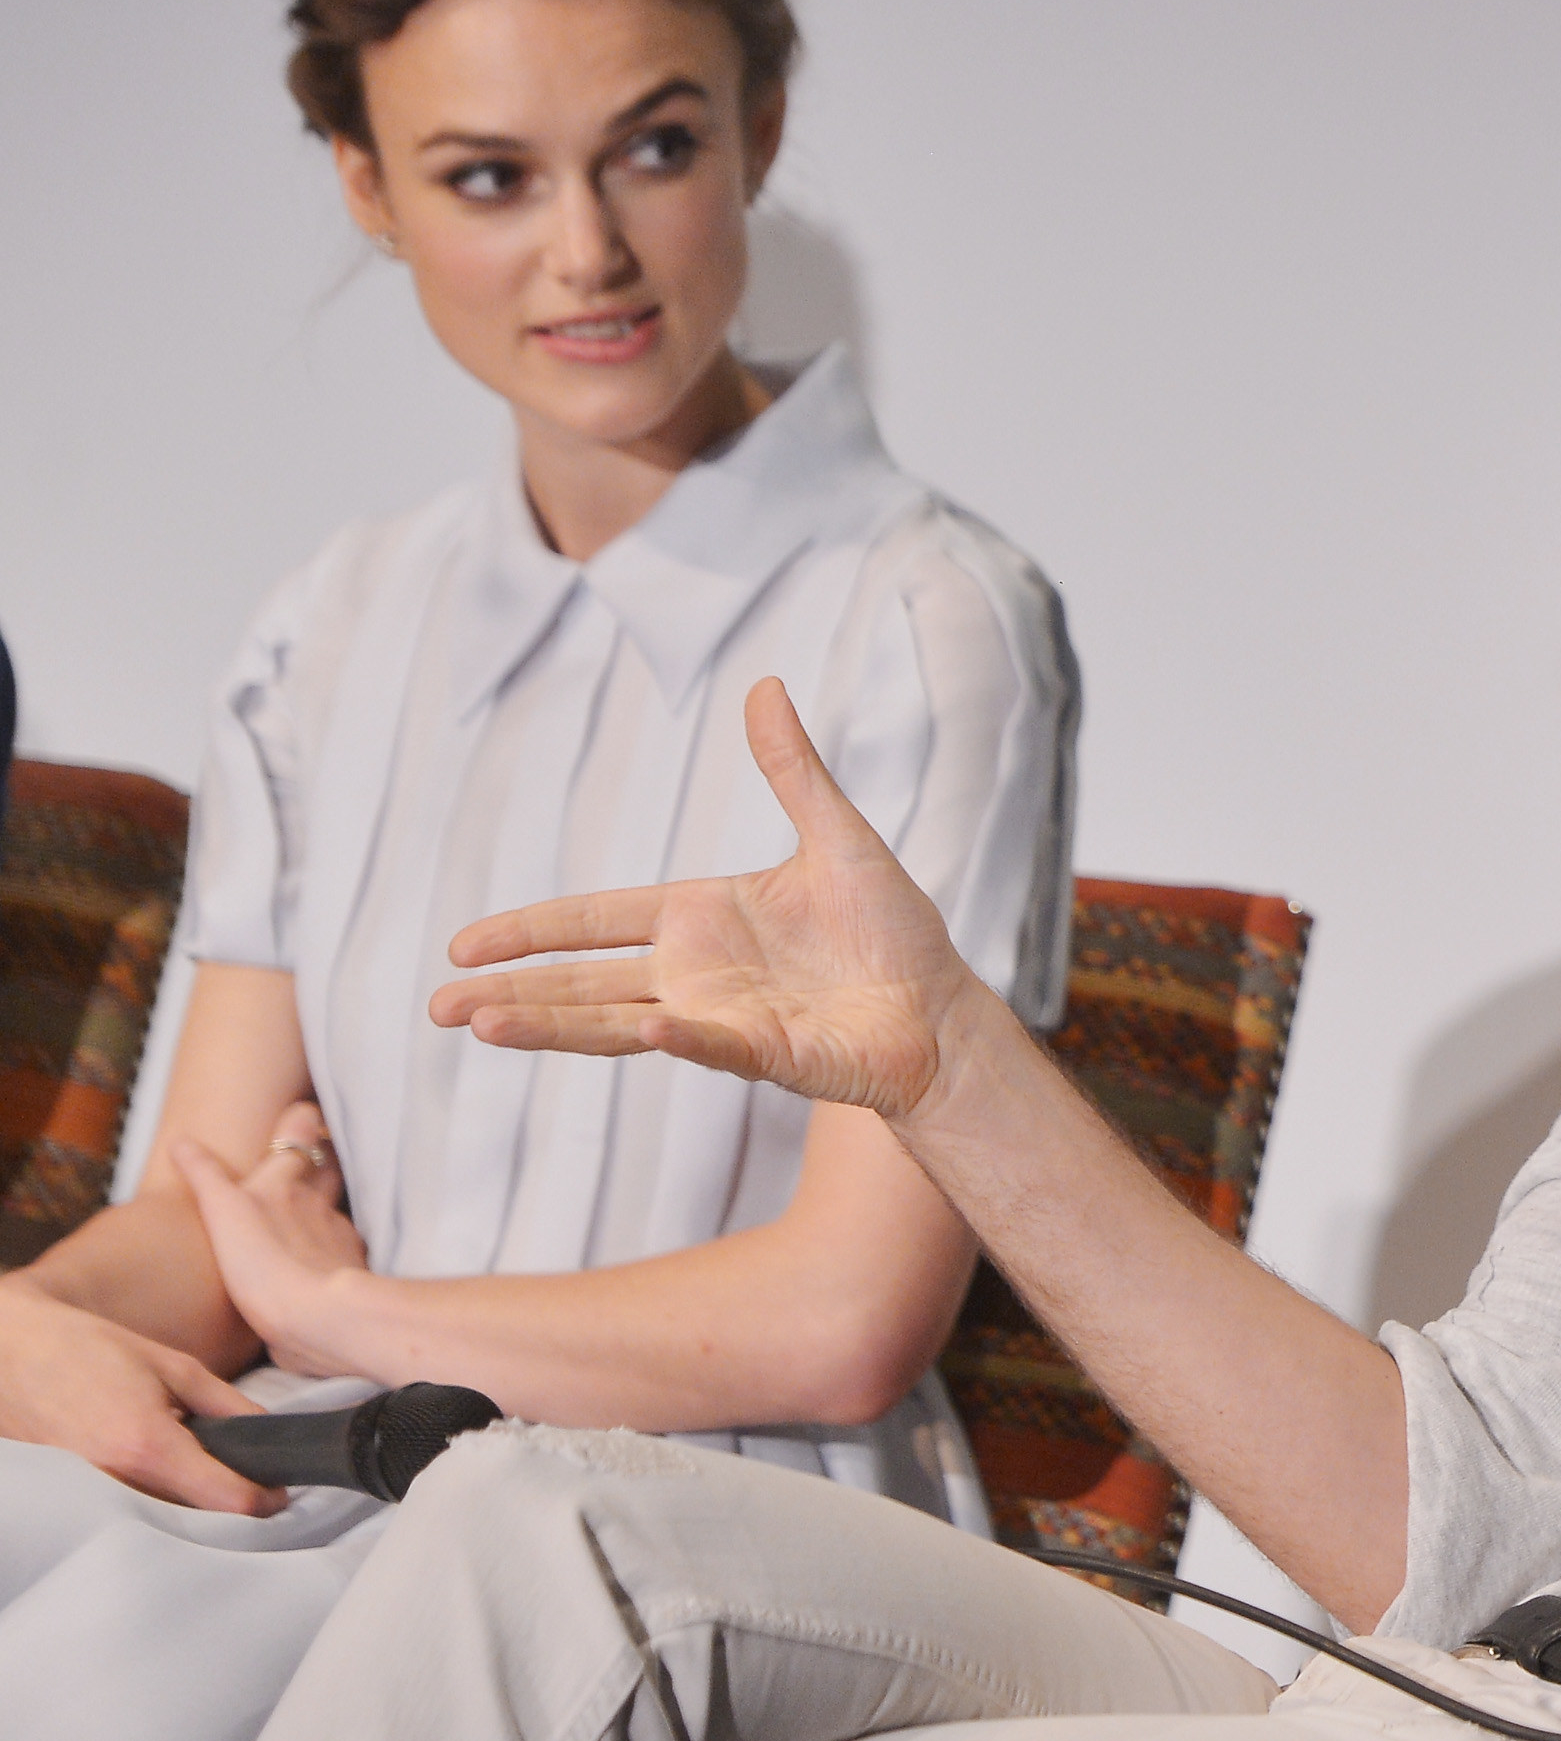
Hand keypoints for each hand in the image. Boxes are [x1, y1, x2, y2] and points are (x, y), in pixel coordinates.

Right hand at [0, 1273, 281, 1512]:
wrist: (9, 1355)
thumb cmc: (87, 1350)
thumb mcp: (172, 1366)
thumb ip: (226, 1403)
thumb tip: (266, 1431)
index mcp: (149, 1446)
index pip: (225, 1499)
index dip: (264, 1500)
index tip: (281, 1493)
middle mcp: (118, 1482)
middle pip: (196, 1517)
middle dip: (231, 1505)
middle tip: (252, 1481)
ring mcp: (90, 1496)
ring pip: (161, 1518)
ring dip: (193, 1506)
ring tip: (210, 1473)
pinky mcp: (71, 1498)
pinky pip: (128, 1509)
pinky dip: (154, 1500)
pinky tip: (163, 1474)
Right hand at [176, 1100, 369, 1380]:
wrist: (320, 1315)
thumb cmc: (265, 1260)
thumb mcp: (223, 1212)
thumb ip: (205, 1176)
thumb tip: (181, 1140)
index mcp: (284, 1183)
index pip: (301, 1131)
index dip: (302, 1120)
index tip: (302, 1113)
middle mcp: (317, 1202)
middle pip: (330, 1165)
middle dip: (324, 1157)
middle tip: (310, 1156)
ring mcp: (337, 1235)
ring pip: (336, 1207)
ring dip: (326, 1206)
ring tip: (305, 1215)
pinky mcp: (349, 1270)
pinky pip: (342, 1250)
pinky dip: (332, 1250)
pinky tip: (318, 1262)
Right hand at [428, 679, 987, 1117]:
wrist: (942, 1008)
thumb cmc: (892, 931)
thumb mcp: (837, 835)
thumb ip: (792, 770)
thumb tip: (766, 685)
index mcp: (701, 919)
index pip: (595, 920)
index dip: (533, 930)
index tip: (466, 944)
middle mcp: (697, 974)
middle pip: (583, 984)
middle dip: (511, 994)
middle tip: (438, 1004)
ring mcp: (722, 1019)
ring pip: (618, 1025)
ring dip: (552, 1025)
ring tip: (481, 1025)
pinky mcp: (764, 1054)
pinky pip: (711, 1043)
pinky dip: (678, 1035)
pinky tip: (644, 1026)